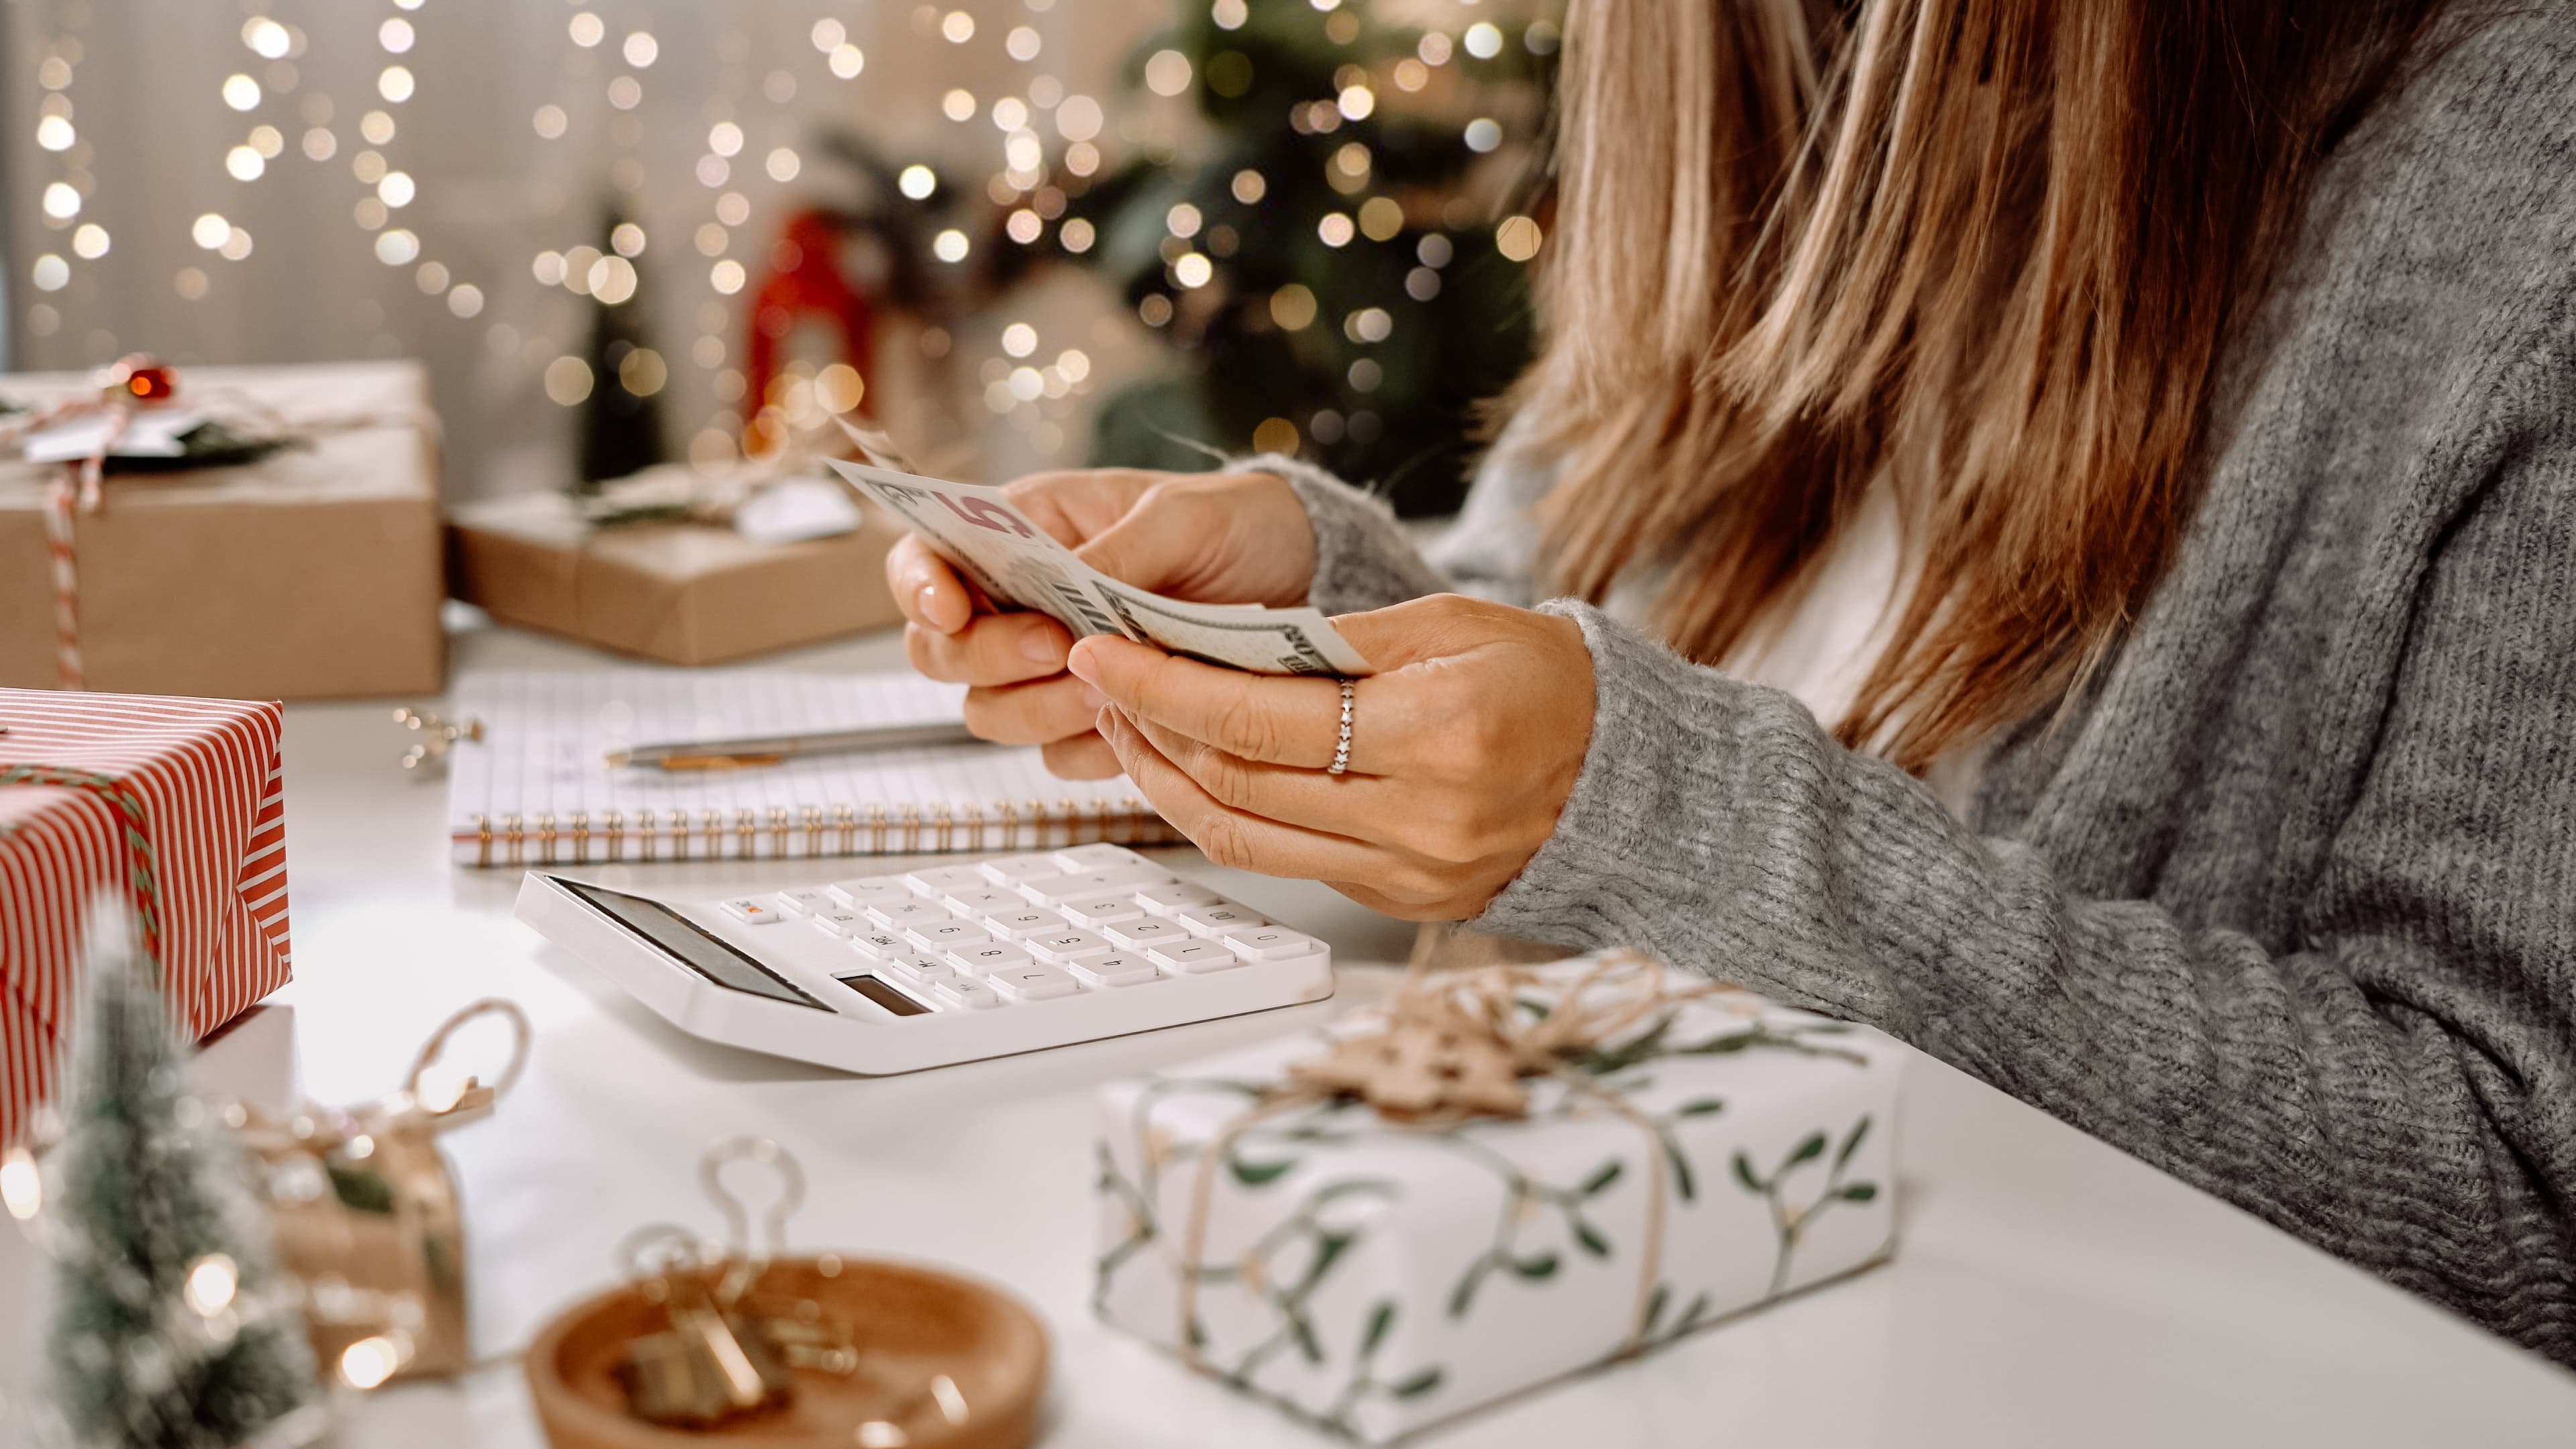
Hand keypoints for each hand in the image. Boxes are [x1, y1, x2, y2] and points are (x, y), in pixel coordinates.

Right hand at [888, 468, 1314, 777]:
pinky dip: (1091, 748)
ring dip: (1041, 709)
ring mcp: (1050, 670)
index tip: (951, 610)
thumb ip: (1117, 551)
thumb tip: (1066, 584)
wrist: (1298, 573)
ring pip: (991, 714)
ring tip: (1111, 686)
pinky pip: (1058, 757)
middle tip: (1058, 647)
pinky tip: (1138, 719)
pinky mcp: (1091, 720)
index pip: (925, 560)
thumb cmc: (1231, 522)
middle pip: (941, 653)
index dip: (918, 589)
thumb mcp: (1181, 516)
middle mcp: (1020, 605)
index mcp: (1022, 533)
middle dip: (990, 658)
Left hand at [1068, 594, 1595, 919]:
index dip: (1164, 686)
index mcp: (1436, 735)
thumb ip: (1335, 639)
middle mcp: (1420, 819)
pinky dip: (1221, 814)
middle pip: (1238, 781)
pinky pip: (1281, 859)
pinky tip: (1191, 770)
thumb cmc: (1542, 679)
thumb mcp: (1448, 623)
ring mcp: (1408, 871)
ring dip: (1168, 779)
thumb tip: (1216, 645)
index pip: (1258, 719)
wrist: (1624, 772)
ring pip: (1243, 834)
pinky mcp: (1400, 900)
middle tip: (1099, 677)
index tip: (1102, 651)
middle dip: (1150, 726)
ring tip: (1128, 723)